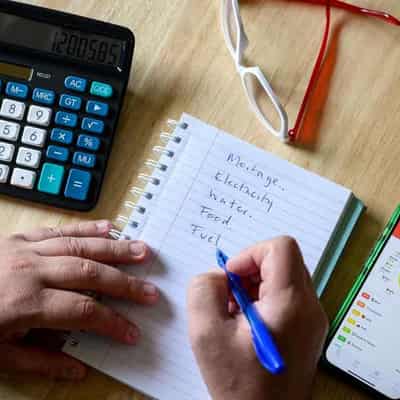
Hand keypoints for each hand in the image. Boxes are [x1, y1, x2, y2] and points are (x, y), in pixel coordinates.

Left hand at [0, 220, 157, 379]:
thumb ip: (39, 363)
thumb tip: (79, 370)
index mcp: (25, 303)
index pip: (82, 311)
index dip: (112, 322)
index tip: (133, 332)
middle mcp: (31, 271)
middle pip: (89, 273)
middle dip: (124, 283)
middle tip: (152, 290)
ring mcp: (26, 249)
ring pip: (80, 246)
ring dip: (115, 248)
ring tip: (143, 250)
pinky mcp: (20, 238)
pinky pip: (58, 229)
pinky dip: (86, 227)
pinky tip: (109, 226)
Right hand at [187, 237, 327, 399]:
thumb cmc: (240, 386)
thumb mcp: (206, 334)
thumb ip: (203, 290)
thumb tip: (219, 276)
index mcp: (291, 304)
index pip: (281, 247)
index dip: (250, 253)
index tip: (232, 278)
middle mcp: (310, 307)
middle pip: (281, 260)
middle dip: (249, 271)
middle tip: (230, 297)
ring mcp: (312, 318)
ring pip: (283, 275)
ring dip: (254, 285)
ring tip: (236, 314)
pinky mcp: (308, 327)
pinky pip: (286, 295)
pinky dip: (263, 298)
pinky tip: (247, 323)